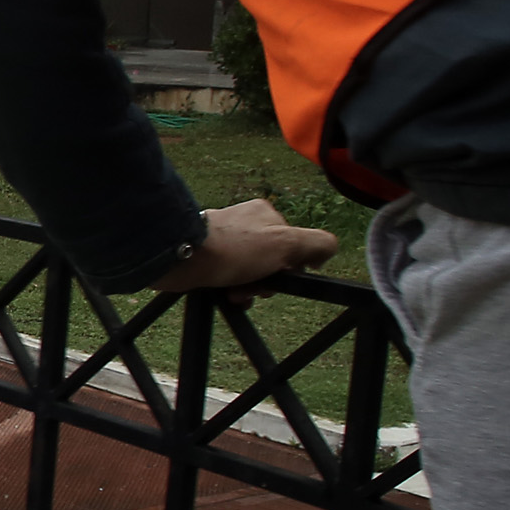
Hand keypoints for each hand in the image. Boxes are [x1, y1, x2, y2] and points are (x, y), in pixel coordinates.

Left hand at [153, 197, 336, 303]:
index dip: (291, 267)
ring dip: (249, 289)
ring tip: (236, 293)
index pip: (293, 246)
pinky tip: (226, 295)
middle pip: (271, 261)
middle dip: (266, 281)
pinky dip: (231, 289)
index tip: (281, 275)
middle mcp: (245, 223)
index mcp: (266, 214)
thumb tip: (328, 249)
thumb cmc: (234, 249)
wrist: (181, 257)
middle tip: (254, 286)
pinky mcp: (208, 255)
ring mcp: (225, 239)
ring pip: (250, 272)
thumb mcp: (286, 244)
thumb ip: (316, 244)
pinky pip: (229, 277)